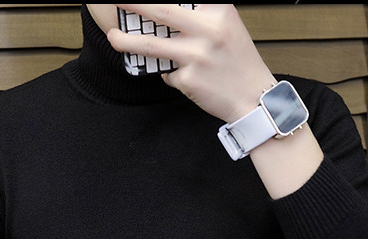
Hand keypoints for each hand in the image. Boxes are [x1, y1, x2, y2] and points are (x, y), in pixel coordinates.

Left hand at [108, 4, 276, 122]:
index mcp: (219, 12)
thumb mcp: (227, 25)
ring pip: (153, 45)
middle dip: (133, 4)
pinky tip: (186, 77)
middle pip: (161, 11)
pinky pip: (168, 73)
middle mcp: (208, 31)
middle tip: (116, 0)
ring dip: (127, 41)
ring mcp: (197, 57)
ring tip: (113, 37)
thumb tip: (165, 10)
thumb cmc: (239, 61)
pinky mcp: (189, 80)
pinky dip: (171, 74)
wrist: (255, 99)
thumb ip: (202, 13)